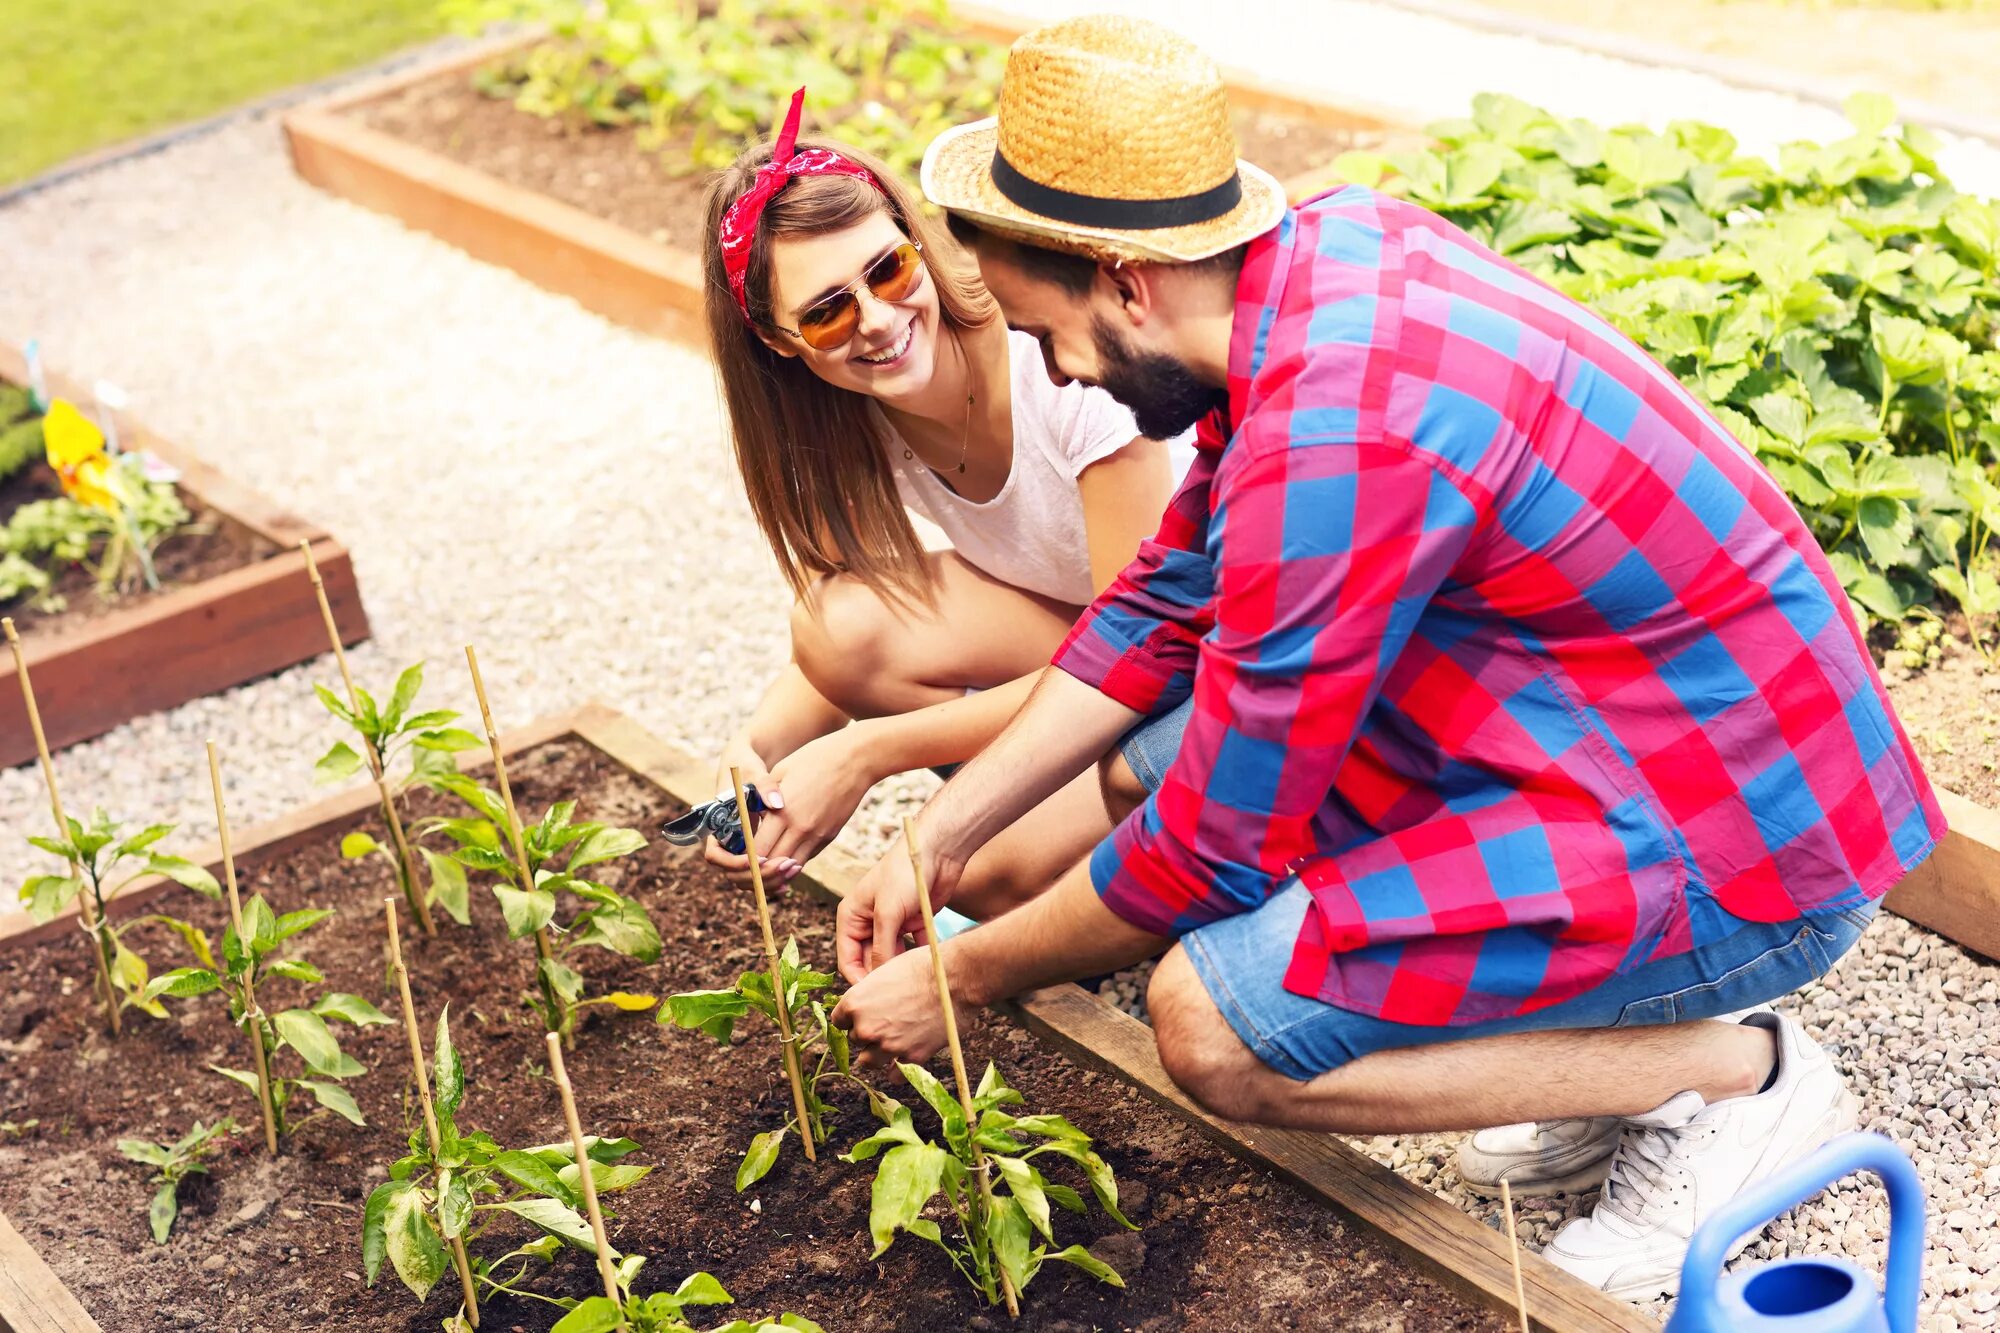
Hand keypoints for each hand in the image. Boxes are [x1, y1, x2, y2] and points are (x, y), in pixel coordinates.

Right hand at [704, 744, 791, 880]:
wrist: (748, 768)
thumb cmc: (746, 767)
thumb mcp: (754, 772)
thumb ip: (764, 786)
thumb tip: (778, 803)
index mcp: (717, 826)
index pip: (715, 856)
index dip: (734, 862)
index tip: (757, 858)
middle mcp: (726, 843)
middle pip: (733, 874)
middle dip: (757, 876)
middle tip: (784, 867)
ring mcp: (739, 850)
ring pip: (747, 879)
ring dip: (767, 881)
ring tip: (791, 871)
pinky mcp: (754, 851)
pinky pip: (758, 874)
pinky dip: (772, 880)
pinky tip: (790, 877)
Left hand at [753, 727, 880, 878]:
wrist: (857, 758)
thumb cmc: (814, 758)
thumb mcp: (780, 772)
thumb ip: (762, 798)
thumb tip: (750, 817)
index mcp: (783, 812)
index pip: (757, 851)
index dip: (745, 858)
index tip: (738, 856)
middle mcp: (801, 829)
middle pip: (772, 865)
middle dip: (758, 869)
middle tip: (748, 867)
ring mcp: (818, 834)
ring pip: (791, 867)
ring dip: (777, 869)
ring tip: (766, 867)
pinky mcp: (830, 835)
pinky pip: (807, 856)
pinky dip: (794, 860)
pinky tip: (785, 856)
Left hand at [831, 944, 948, 1071]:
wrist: (956, 978)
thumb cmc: (924, 967)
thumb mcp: (886, 971)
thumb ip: (870, 993)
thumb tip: (866, 1004)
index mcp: (855, 1003)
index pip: (839, 1021)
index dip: (852, 1018)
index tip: (863, 1016)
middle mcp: (866, 1027)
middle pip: (855, 1040)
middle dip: (868, 1033)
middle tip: (887, 1023)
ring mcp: (888, 1046)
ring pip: (868, 1062)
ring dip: (877, 1054)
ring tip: (892, 1043)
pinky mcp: (911, 1058)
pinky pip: (895, 1075)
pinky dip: (898, 1069)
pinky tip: (905, 1058)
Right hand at [836, 824, 963, 983]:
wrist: (936, 851)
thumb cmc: (903, 874)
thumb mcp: (887, 914)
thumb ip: (881, 948)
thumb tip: (878, 981)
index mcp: (851, 917)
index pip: (848, 959)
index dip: (859, 981)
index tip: (875, 999)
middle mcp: (868, 922)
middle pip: (870, 961)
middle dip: (882, 978)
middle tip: (896, 997)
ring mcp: (892, 923)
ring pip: (892, 957)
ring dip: (901, 969)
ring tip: (911, 985)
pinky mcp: (914, 923)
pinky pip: (913, 949)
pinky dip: (918, 958)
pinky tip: (928, 967)